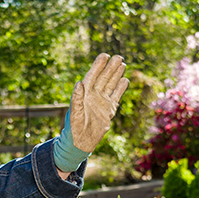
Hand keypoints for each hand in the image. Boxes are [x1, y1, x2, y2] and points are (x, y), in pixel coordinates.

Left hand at [54, 54, 128, 171]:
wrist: (81, 142)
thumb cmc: (74, 127)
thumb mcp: (75, 112)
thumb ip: (77, 98)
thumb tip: (79, 83)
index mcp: (84, 93)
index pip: (92, 76)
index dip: (98, 65)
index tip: (105, 55)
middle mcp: (94, 95)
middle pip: (103, 78)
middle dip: (110, 67)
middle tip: (118, 57)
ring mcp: (102, 101)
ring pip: (111, 84)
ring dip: (116, 74)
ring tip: (122, 63)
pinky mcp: (109, 109)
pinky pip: (116, 96)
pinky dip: (120, 88)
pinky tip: (124, 80)